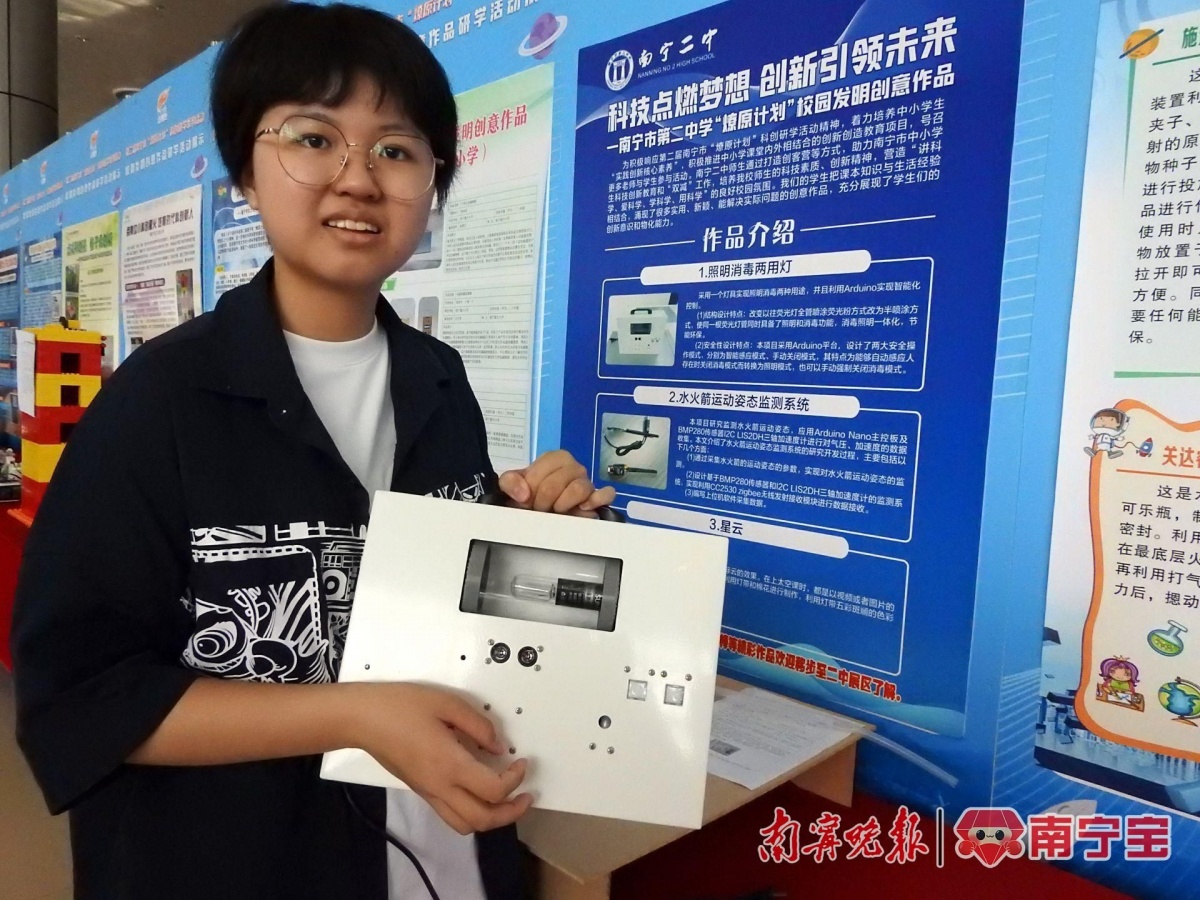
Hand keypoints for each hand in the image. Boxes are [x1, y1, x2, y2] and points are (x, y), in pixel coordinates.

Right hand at [347, 682, 531, 833]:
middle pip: (482, 820)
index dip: (515, 780)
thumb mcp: (446, 704)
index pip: (493, 790)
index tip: (521, 762)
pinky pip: (450, 815)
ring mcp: (428, 793)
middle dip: (511, 812)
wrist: (361, 719)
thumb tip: (499, 746)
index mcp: (450, 765)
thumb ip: (478, 726)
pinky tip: (478, 791)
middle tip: (526, 795)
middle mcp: (440, 787)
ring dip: (491, 818)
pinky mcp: (420, 791)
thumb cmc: (401, 706)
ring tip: (506, 800)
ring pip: (465, 825)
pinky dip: (471, 812)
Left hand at [498, 449, 615, 514]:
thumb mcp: (512, 485)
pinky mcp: (598, 498)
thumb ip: (510, 482)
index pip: (543, 471)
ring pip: (580, 488)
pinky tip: (582, 509)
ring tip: (557, 511)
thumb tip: (523, 494)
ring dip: (563, 504)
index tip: (526, 499)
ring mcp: (587, 482)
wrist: (540, 510)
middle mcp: (574, 467)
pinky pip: (606, 494)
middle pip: (559, 482)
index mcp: (555, 458)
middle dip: (544, 500)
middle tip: (539, 508)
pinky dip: (596, 501)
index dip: (532, 488)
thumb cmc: (529, 494)